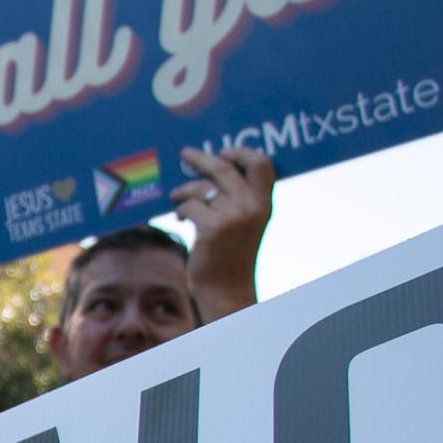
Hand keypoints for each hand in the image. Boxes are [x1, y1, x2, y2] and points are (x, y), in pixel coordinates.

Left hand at [171, 146, 274, 324]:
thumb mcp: (246, 225)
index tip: (223, 152)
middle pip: (224, 168)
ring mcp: (232, 218)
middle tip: (186, 155)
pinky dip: (181, 210)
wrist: (226, 290)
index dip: (241, 152)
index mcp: (264, 204)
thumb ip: (240, 199)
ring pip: (201, 187)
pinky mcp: (211, 229)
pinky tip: (180, 218)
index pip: (262, 164)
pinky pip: (189, 206)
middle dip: (201, 159)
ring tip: (177, 197)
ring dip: (184, 191)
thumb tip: (214, 167)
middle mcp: (251, 208)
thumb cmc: (231, 256)